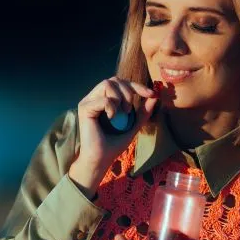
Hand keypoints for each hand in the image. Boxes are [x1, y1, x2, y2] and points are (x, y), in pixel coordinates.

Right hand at [68, 77, 157, 196]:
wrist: (100, 160)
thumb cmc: (113, 145)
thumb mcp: (133, 126)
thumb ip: (142, 112)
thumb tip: (155, 96)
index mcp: (103, 100)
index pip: (120, 83)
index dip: (136, 86)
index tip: (151, 94)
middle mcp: (93, 98)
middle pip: (114, 79)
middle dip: (128, 91)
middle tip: (129, 109)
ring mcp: (87, 102)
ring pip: (107, 84)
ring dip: (120, 98)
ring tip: (122, 113)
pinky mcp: (84, 109)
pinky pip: (103, 99)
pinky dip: (112, 107)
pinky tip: (112, 118)